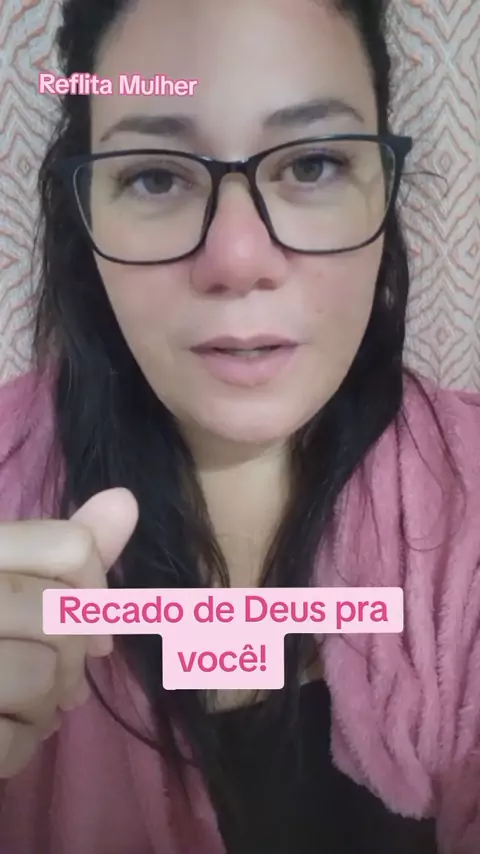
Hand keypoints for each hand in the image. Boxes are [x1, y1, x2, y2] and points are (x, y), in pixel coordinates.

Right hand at [0, 488, 137, 776]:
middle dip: (73, 657)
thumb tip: (126, 499)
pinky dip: (20, 745)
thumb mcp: (12, 580)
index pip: (71, 546)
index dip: (99, 594)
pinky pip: (10, 742)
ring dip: (46, 703)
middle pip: (60, 613)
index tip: (96, 632)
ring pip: (39, 674)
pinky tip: (4, 732)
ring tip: (25, 703)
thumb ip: (63, 550)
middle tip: (59, 678)